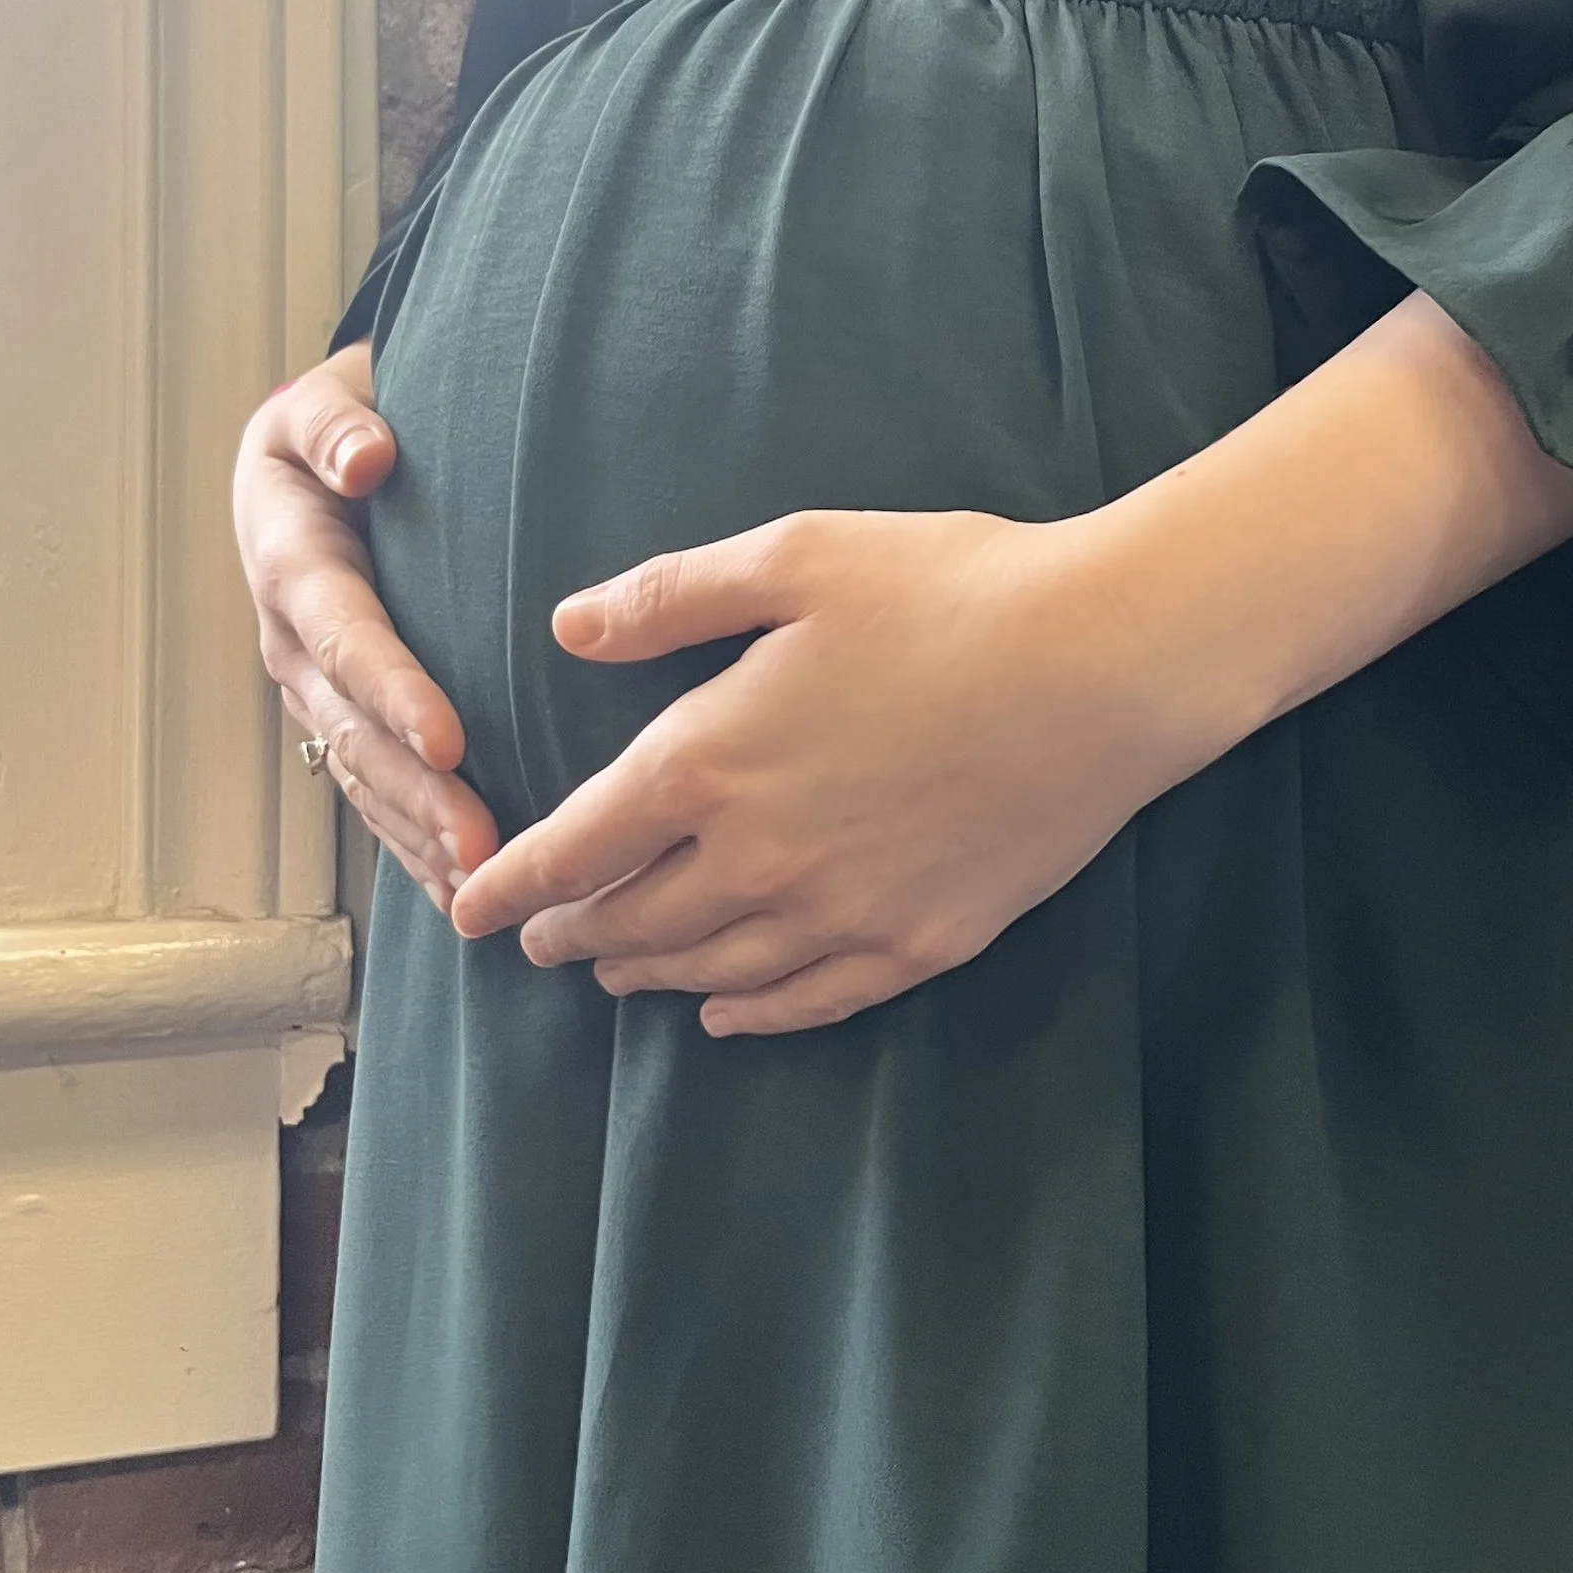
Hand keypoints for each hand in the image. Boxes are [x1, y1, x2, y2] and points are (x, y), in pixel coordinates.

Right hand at [233, 341, 498, 909]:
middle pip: (355, 732)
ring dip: (417, 836)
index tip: (449, 739)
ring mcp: (311, 691)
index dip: (393, 691)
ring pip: (361, 776)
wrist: (308, 458)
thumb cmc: (332, 428)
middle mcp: (292, 643)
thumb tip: (367, 456)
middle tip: (482, 848)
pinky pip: (370, 791)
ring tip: (481, 887)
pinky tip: (459, 890)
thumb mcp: (318, 405)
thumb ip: (333, 426)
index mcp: (290, 565)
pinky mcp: (337, 718)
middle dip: (416, 795)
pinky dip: (410, 843)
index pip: (346, 636)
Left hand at [447, 506, 1217, 1034]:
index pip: (575, 846)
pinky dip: (751, 1013)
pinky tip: (726, 1014)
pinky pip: (809, 1000)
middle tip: (537, 941)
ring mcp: (841, 910)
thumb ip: (669, 597)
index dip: (511, 882)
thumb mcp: (795, 558)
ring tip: (613, 973)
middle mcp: (757, 856)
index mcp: (707, 758)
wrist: (1105, 663)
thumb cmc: (952, 588)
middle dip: (570, 934)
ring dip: (646, 975)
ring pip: (711, 969)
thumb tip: (569, 625)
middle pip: (632, 921)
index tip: (467, 907)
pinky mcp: (920, 940)